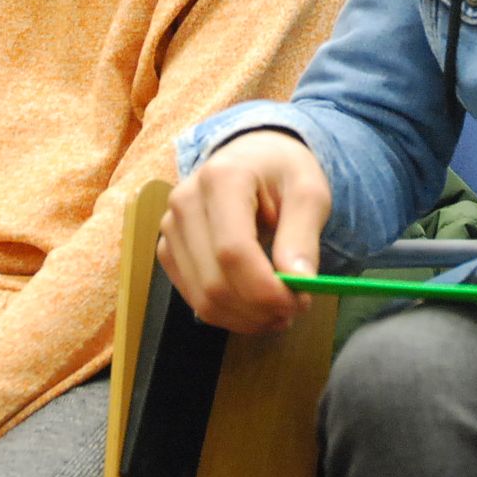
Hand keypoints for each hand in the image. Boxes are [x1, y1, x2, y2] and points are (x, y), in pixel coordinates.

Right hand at [158, 130, 331, 333]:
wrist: (252, 157)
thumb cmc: (282, 171)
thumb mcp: (308, 192)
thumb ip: (303, 236)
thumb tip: (299, 283)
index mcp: (220, 178)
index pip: (233, 251)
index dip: (265, 289)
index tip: (299, 302)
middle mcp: (185, 202)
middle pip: (215, 282)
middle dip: (259, 309)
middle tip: (295, 309)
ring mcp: (170, 227)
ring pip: (202, 298)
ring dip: (245, 318)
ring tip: (279, 312)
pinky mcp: (168, 249)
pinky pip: (194, 298)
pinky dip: (227, 313)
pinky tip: (254, 307)